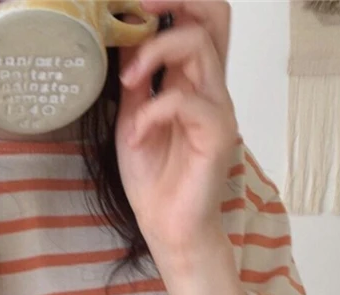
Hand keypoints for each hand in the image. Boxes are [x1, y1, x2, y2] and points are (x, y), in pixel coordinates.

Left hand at [116, 0, 236, 265]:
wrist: (168, 227)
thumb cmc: (154, 177)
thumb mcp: (132, 118)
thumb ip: (134, 80)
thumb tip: (121, 37)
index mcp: (192, 79)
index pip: (198, 17)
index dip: (172, 0)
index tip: (130, 4)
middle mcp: (211, 86)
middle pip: (215, 14)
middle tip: (137, 8)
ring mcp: (218, 108)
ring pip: (200, 46)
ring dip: (155, 52)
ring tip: (127, 81)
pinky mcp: (217, 135)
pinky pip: (185, 101)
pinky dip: (152, 110)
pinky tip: (138, 135)